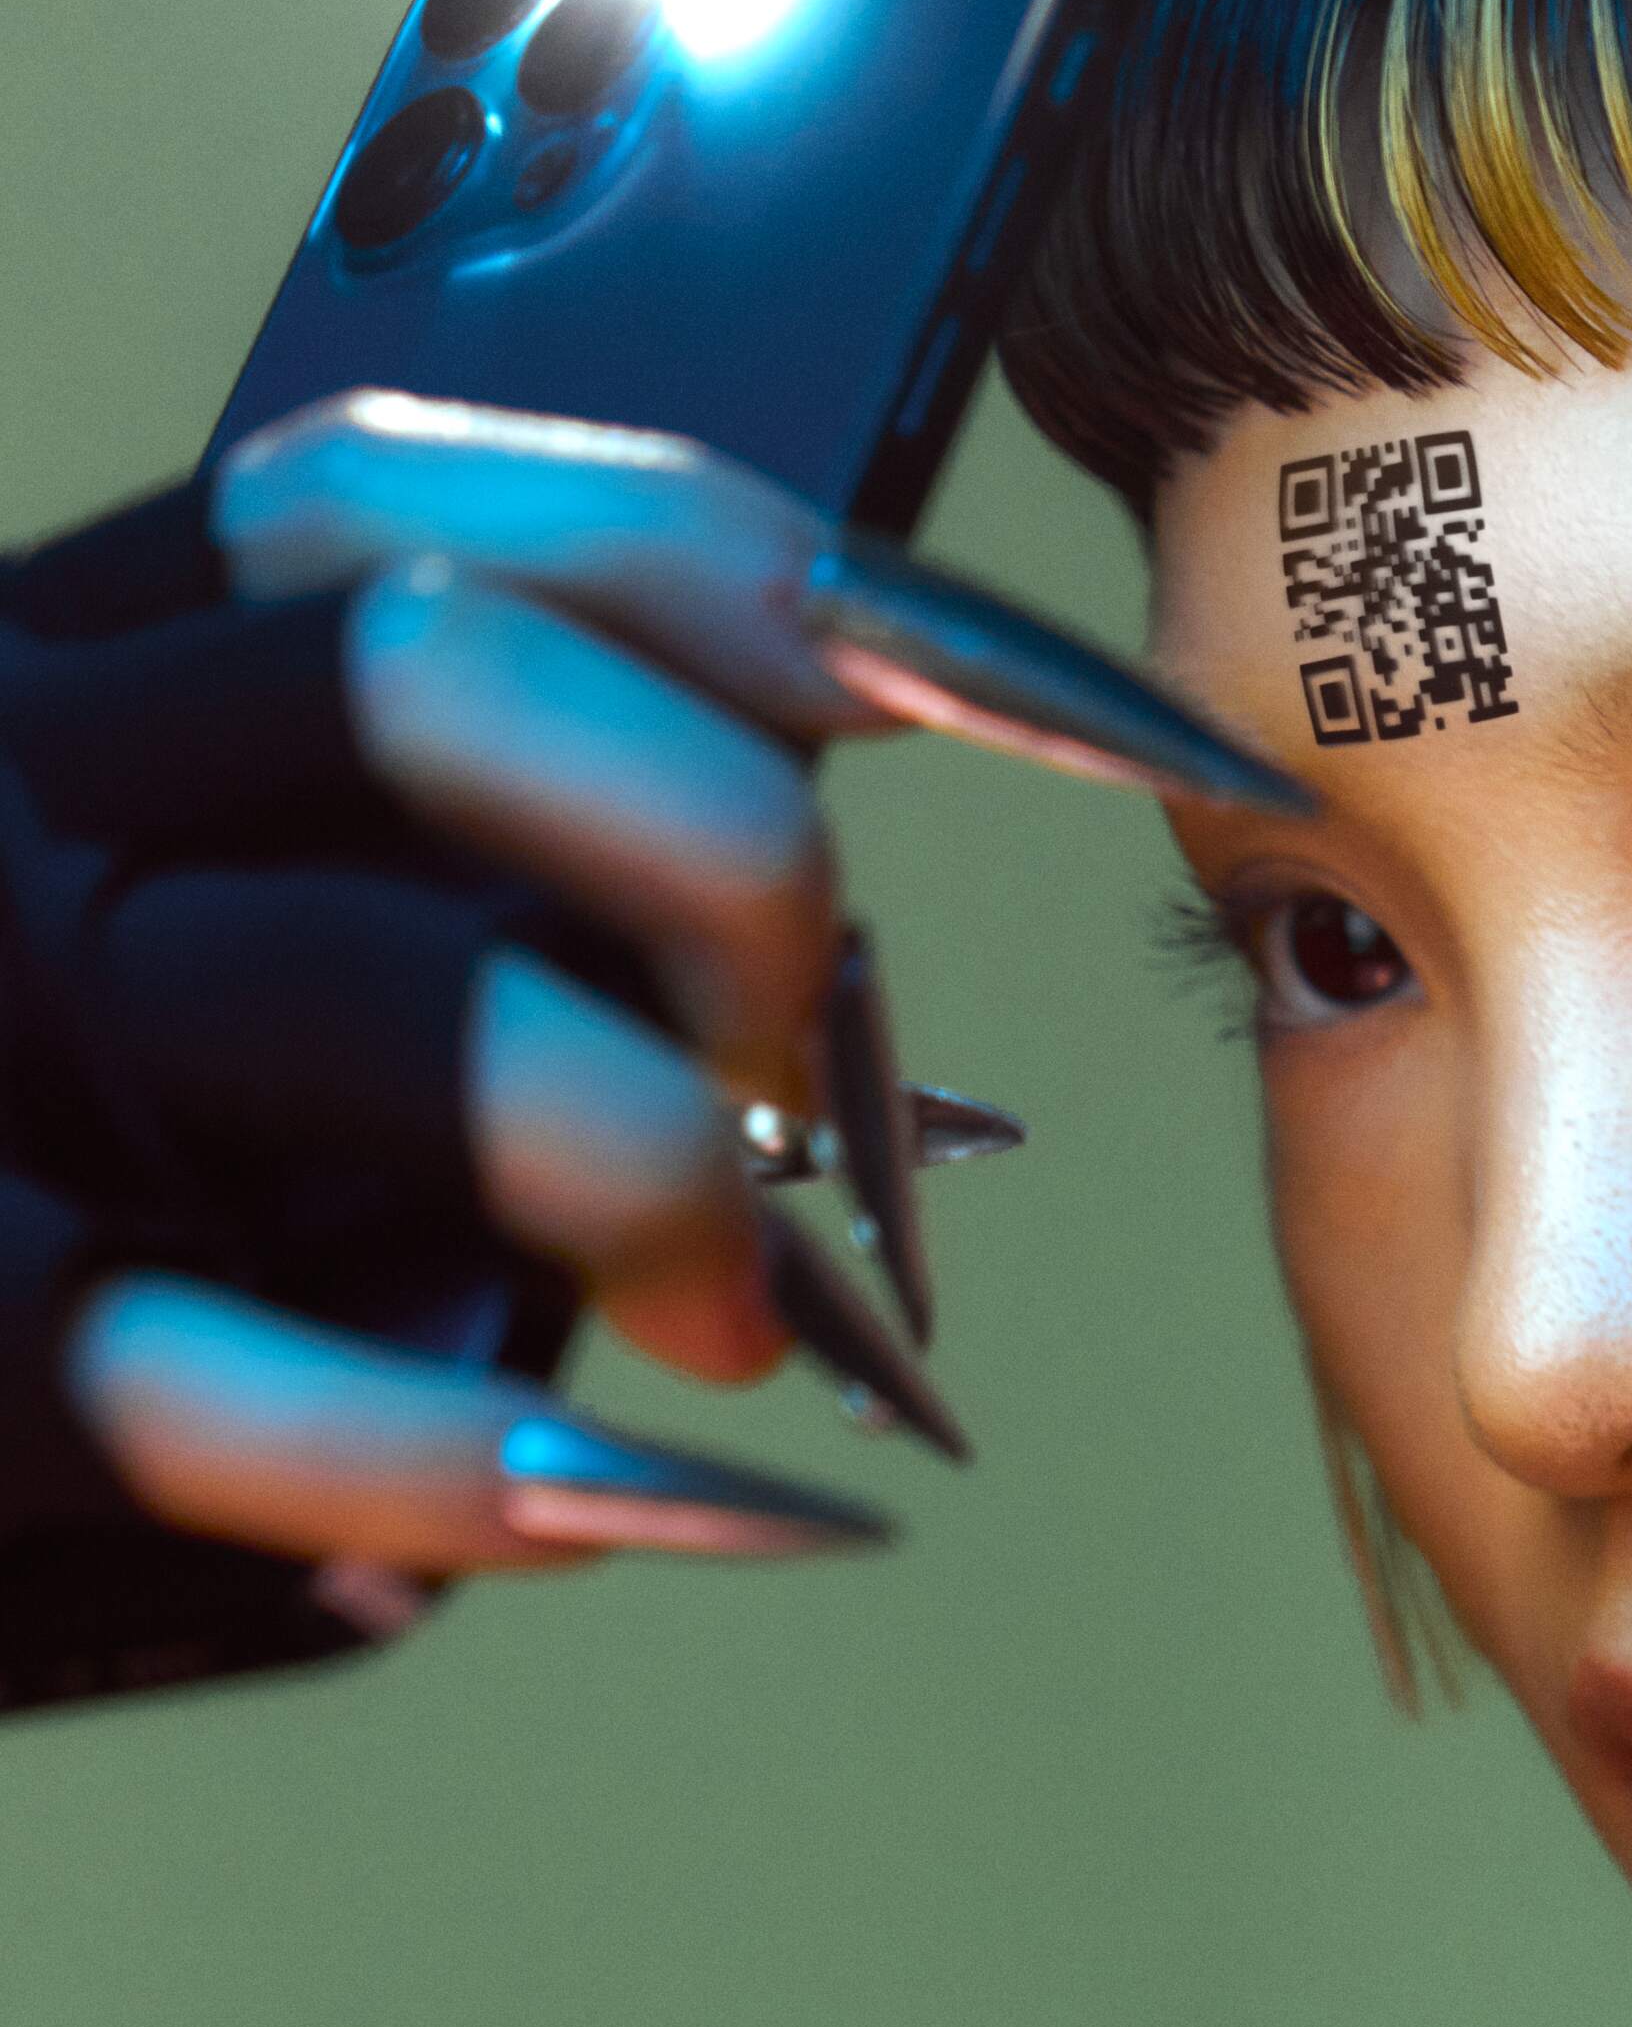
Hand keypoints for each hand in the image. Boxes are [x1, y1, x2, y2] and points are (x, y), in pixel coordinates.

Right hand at [0, 392, 1283, 1599]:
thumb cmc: (22, 1139)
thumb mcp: (179, 925)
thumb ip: (431, 890)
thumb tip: (854, 1021)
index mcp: (88, 665)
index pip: (478, 509)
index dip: (825, 586)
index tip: (1125, 730)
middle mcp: (8, 789)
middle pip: (443, 680)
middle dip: (732, 875)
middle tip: (825, 1091)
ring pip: (394, 1011)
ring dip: (667, 1171)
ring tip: (756, 1332)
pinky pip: (210, 1379)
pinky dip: (490, 1471)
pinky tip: (689, 1516)